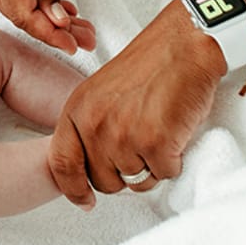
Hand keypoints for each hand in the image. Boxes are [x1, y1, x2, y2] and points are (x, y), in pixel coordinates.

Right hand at [0, 0, 95, 53]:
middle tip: (86, 36)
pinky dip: (27, 4)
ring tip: (75, 22)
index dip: (52, 36)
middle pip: (21, 18)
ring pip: (14, 10)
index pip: (27, 19)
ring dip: (43, 18)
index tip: (75, 45)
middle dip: (55, 30)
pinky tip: (48, 6)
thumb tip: (58, 20)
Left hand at [48, 3, 222, 208]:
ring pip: (137, 182)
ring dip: (151, 166)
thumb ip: (90, 126)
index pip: (62, 163)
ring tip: (158, 131)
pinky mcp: (156, 143)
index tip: (84, 200)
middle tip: (140, 144)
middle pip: (104, 181)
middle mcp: (95, 125)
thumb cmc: (150, 64)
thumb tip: (91, 166)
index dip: (73, 188)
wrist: (184, 44)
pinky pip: (165, 173)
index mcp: (77, 109)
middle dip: (124, 172)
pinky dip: (174, 159)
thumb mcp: (101, 91)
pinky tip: (174, 130)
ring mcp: (124, 136)